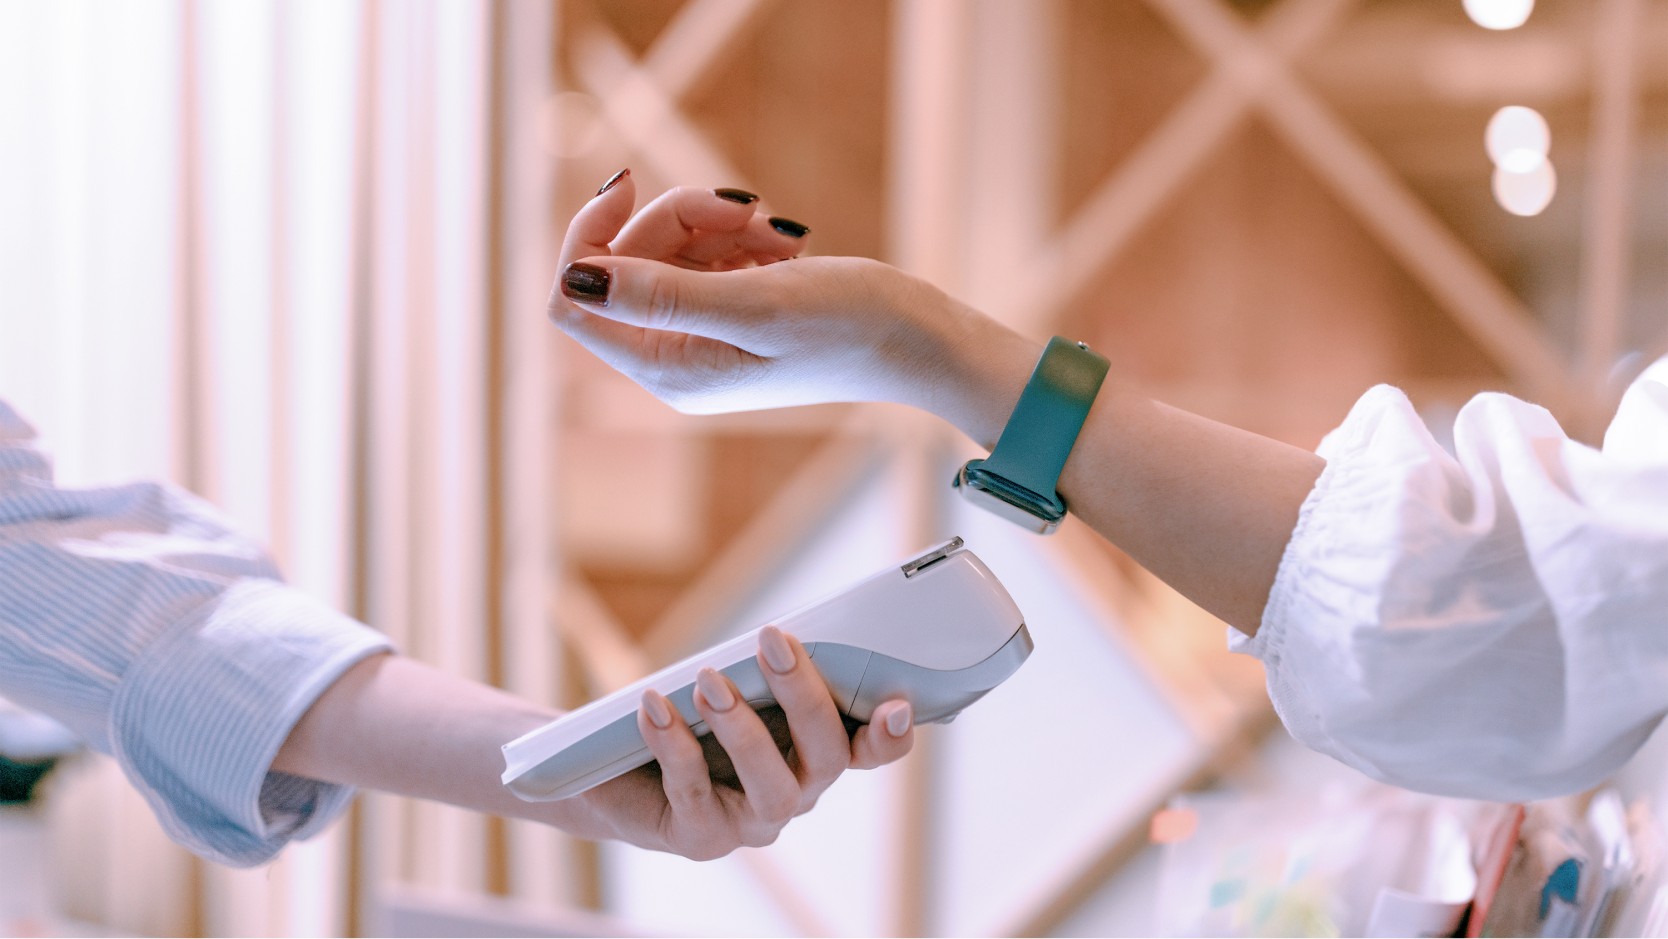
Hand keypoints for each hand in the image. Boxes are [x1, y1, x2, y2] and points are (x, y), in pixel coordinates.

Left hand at [546, 173, 1035, 431]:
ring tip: (778, 236)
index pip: (573, 299)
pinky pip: (701, 254)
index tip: (631, 184)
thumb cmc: (850, 329)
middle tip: (747, 209)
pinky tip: (784, 247)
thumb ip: (664, 295)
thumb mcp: (755, 306)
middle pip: (625, 261)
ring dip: (717, 224)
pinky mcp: (728, 313)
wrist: (919, 341)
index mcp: (666, 368)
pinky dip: (737, 238)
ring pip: (665, 250)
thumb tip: (575, 281)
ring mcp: (700, 335)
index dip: (588, 237)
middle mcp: (673, 357)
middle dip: (678, 220)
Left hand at [577, 626, 913, 859]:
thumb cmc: (690, 714)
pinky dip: (675, 742)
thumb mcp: (731, 684)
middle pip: (828, 757)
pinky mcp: (705, 838)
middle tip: (774, 642)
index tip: (896, 705)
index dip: (892, 734)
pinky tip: (655, 707)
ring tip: (708, 682)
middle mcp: (799, 791)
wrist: (618, 769)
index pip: (873, 748)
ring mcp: (755, 823)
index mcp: (818, 751)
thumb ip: (762, 668)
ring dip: (743, 728)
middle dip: (804, 696)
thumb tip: (773, 635)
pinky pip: (696, 792)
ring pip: (774, 787)